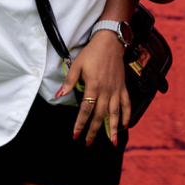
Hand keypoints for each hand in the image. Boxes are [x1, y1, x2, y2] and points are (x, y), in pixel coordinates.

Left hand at [55, 31, 129, 146]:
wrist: (110, 42)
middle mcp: (106, 91)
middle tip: (88, 142)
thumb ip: (69, 81)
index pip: (86, 110)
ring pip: (114, 113)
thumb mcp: (77, 65)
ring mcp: (116, 90)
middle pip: (100, 115)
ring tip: (112, 143)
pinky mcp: (122, 87)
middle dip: (94, 131)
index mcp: (93, 86)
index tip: (75, 135)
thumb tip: (58, 95)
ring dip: (113, 129)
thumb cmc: (91, 53)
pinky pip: (126, 104)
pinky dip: (126, 115)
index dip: (80, 123)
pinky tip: (125, 126)